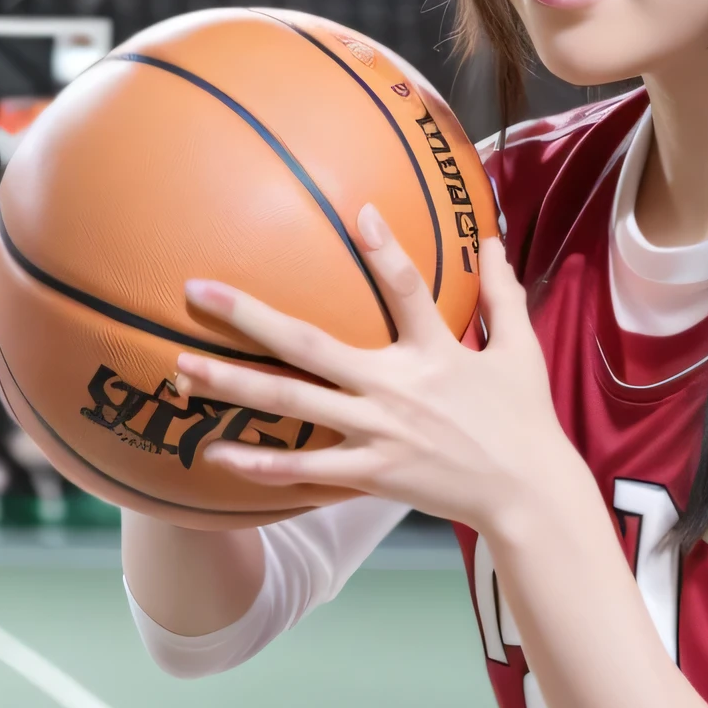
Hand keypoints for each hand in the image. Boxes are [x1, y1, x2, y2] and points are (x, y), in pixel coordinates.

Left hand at [175, 204, 581, 534]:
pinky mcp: (371, 473)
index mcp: (435, 351)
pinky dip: (261, 464)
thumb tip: (491, 238)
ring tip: (182, 369)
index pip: (406, 289)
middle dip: (250, 316)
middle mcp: (396, 387)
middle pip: (311, 346)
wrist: (526, 494)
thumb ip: (502, 293)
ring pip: (292, 405)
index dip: (385, 250)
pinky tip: (216, 452)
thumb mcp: (520, 350)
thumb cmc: (524, 418)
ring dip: (233, 384)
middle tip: (198, 291)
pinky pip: (305, 469)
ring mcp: (378, 432)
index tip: (357, 214)